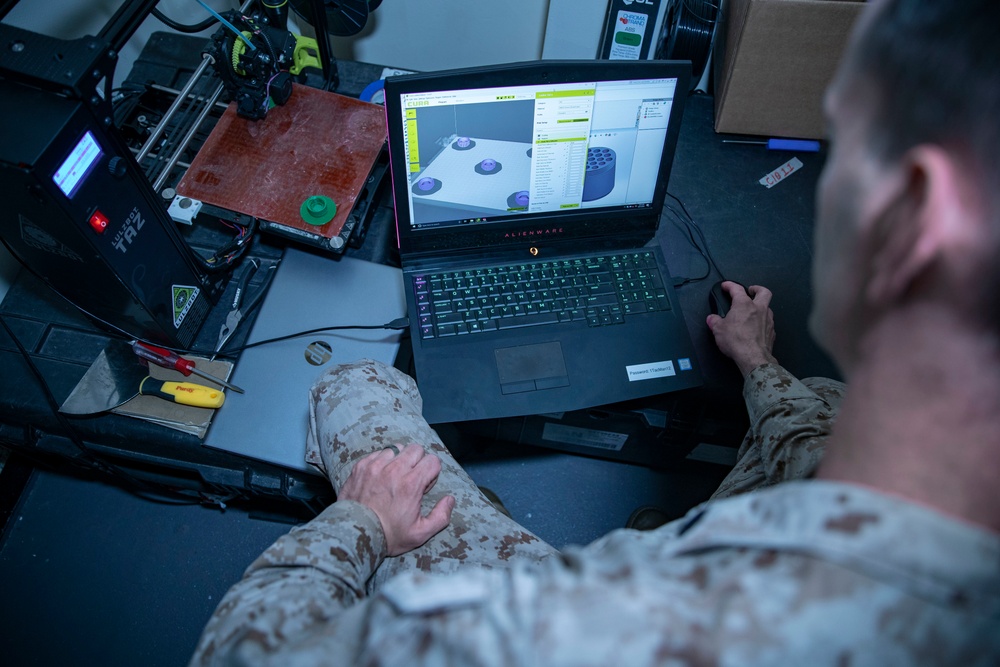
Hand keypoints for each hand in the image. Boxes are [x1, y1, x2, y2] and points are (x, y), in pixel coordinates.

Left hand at [338, 443, 454, 556]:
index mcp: (411, 484)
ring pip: (396, 448)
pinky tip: (380, 477)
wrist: (354, 534)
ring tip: (394, 477)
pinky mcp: (361, 466)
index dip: (431, 473)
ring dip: (399, 460)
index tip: (423, 487)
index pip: (432, 460)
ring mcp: (375, 465)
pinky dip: (382, 461)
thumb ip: (440, 516)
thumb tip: (450, 499)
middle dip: (418, 462)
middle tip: (411, 479)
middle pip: (416, 449)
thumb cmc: (388, 535)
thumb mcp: (420, 534)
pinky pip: (378, 453)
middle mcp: (394, 470)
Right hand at [706, 282, 777, 376]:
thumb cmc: (736, 340)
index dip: (730, 285)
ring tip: (752, 312)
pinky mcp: (772, 332)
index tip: (726, 286)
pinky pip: (768, 322)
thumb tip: (711, 319)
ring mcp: (768, 320)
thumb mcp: (718, 330)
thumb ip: (714, 321)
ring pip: (768, 307)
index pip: (737, 289)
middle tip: (751, 291)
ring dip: (760, 307)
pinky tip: (756, 328)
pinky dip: (762, 322)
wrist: (753, 357)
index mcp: (744, 304)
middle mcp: (759, 309)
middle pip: (764, 292)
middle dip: (757, 289)